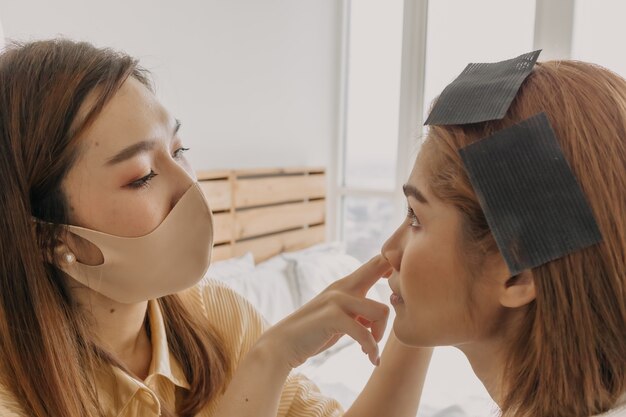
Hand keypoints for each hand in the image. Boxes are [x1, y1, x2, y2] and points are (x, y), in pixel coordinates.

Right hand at [256, 255, 391, 369]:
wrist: (284, 345)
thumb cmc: (316, 332)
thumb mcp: (342, 317)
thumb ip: (361, 310)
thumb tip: (385, 312)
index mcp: (347, 284)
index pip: (376, 263)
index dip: (395, 265)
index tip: (404, 285)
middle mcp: (343, 286)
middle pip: (379, 265)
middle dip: (396, 277)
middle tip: (404, 302)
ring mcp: (337, 299)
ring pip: (381, 310)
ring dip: (381, 334)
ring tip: (371, 348)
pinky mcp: (332, 317)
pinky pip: (365, 333)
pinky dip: (371, 349)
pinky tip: (371, 360)